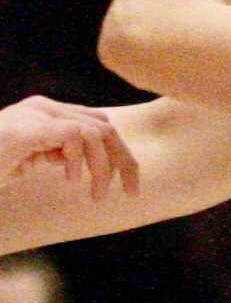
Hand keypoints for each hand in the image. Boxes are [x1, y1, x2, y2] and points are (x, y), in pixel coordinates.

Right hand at [0, 97, 137, 201]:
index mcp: (45, 113)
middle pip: (104, 126)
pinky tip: (71, 178)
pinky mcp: (28, 127)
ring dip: (104, 167)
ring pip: (96, 131)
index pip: (96, 123)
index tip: (124, 183)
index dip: (115, 153)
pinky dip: (78, 159)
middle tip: (132, 191)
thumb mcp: (25, 159)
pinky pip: (73, 135)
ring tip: (98, 194)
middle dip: (123, 159)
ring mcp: (36, 113)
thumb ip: (51, 152)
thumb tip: (76, 159)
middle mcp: (44, 108)